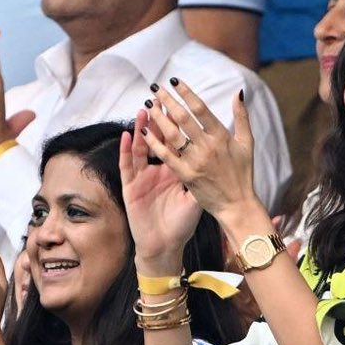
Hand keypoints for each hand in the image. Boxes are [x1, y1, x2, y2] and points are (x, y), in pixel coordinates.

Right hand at [120, 110, 202, 271]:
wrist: (164, 246)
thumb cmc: (181, 225)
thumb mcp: (195, 199)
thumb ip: (202, 178)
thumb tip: (217, 158)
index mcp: (175, 172)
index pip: (177, 143)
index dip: (178, 125)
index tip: (181, 105)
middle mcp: (158, 171)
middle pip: (158, 141)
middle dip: (159, 120)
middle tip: (160, 98)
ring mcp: (143, 177)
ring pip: (141, 148)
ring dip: (142, 129)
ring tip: (143, 110)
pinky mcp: (131, 187)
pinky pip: (128, 166)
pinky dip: (127, 151)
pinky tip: (126, 136)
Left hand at [144, 82, 260, 223]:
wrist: (237, 205)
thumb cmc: (243, 173)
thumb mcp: (247, 143)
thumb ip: (242, 117)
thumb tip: (238, 92)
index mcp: (222, 136)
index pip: (200, 108)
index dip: (186, 92)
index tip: (174, 81)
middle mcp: (208, 147)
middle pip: (183, 118)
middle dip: (167, 100)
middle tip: (155, 88)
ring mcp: (196, 161)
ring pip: (172, 134)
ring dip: (158, 117)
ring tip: (148, 104)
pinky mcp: (186, 175)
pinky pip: (167, 156)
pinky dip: (154, 142)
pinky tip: (144, 131)